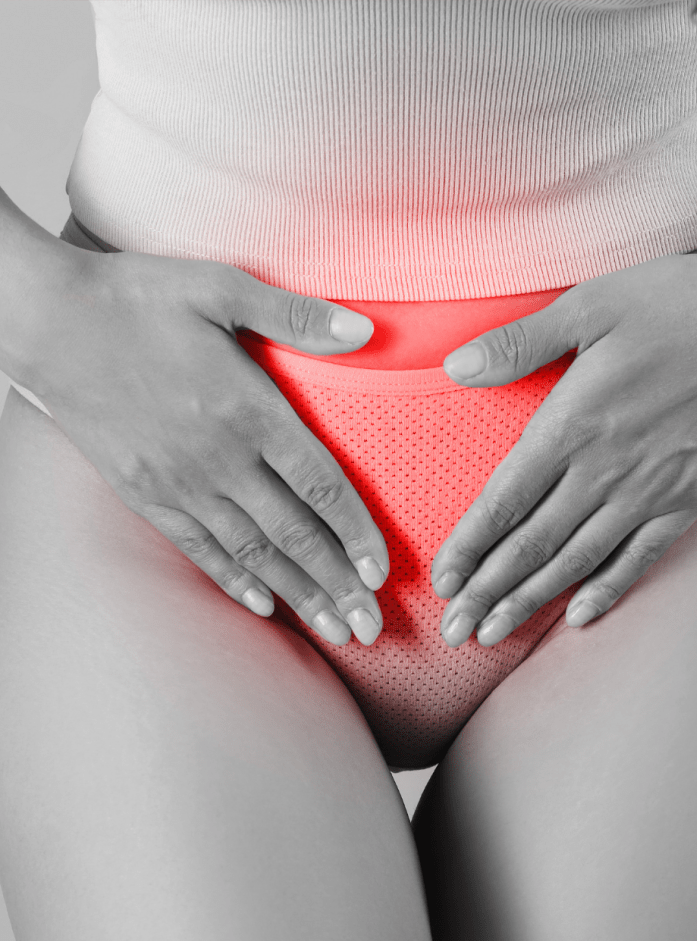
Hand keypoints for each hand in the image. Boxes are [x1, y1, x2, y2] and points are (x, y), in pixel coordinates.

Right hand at [25, 245, 388, 645]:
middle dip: (337, 585)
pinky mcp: (145, 495)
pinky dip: (234, 580)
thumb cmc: (137, 299)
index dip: (356, 532)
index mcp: (249, 409)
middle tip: (371, 627)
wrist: (48, 322)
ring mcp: (180, 483)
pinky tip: (264, 605)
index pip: (321, 484)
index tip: (381, 571)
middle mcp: (220, 458)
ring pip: (252, 552)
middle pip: (293, 533)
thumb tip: (368, 329)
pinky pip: (199, 549)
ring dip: (298, 594)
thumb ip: (297, 315)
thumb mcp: (222, 287)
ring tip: (334, 631)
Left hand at [432, 240, 696, 644]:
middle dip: (487, 591)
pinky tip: (578, 617)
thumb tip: (455, 367)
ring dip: (531, 599)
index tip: (443, 581)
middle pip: (533, 543)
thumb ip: (518, 343)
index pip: (505, 501)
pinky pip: (641, 556)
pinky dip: (608, 588)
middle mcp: (605, 469)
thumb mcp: (585, 305)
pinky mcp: (687, 498)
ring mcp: (649, 490)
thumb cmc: (671, 305)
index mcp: (572, 425)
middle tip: (454, 630)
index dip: (469, 546)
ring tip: (494, 633)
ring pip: (577, 559)